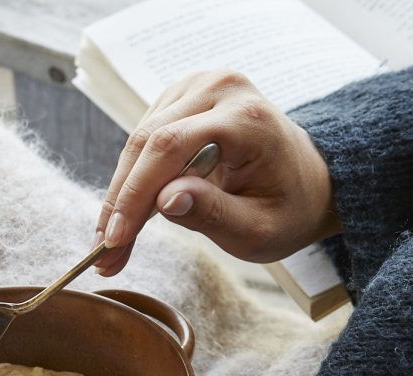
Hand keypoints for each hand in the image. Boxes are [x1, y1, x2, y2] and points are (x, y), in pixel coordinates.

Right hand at [94, 70, 340, 275]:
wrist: (309, 184)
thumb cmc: (289, 210)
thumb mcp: (259, 230)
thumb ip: (213, 214)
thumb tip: (163, 201)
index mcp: (247, 118)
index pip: (172, 148)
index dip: (135, 195)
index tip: (113, 240)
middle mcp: (221, 88)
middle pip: (148, 139)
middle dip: (121, 200)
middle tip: (102, 251)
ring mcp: (201, 86)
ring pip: (140, 139)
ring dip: (122, 193)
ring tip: (113, 242)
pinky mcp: (186, 97)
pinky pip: (147, 138)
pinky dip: (135, 179)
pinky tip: (130, 216)